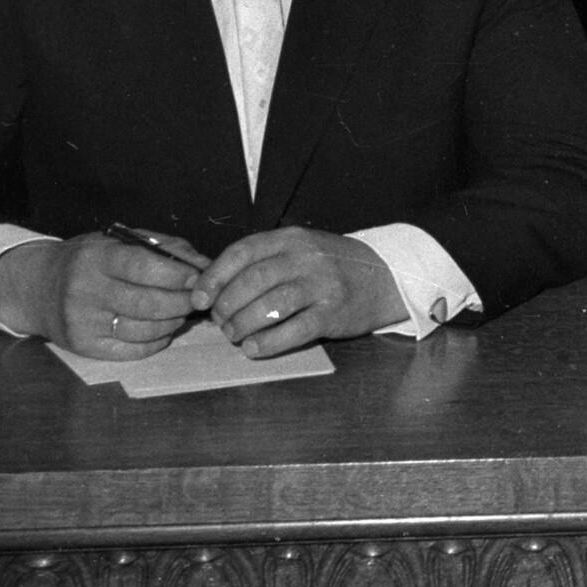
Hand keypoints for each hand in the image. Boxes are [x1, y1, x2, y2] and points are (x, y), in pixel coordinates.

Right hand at [0, 229, 206, 358]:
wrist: (36, 287)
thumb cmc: (88, 260)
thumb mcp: (117, 242)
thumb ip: (163, 248)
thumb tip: (204, 264)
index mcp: (97, 258)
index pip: (144, 267)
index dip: (177, 275)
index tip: (198, 277)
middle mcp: (87, 290)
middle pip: (148, 303)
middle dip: (183, 302)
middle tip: (197, 299)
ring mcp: (84, 322)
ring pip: (144, 330)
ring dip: (173, 323)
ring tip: (180, 313)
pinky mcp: (84, 346)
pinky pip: (132, 350)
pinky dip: (156, 342)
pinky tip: (162, 330)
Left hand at [193, 228, 404, 356]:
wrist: (387, 277)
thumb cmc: (334, 267)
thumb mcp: (302, 250)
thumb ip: (265, 261)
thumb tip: (214, 288)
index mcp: (293, 238)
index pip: (243, 252)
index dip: (214, 277)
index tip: (199, 298)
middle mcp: (307, 257)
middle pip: (253, 280)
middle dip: (227, 305)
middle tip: (220, 321)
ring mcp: (323, 285)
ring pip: (270, 305)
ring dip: (243, 325)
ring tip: (234, 335)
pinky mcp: (334, 313)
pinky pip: (294, 330)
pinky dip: (268, 343)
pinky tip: (254, 348)